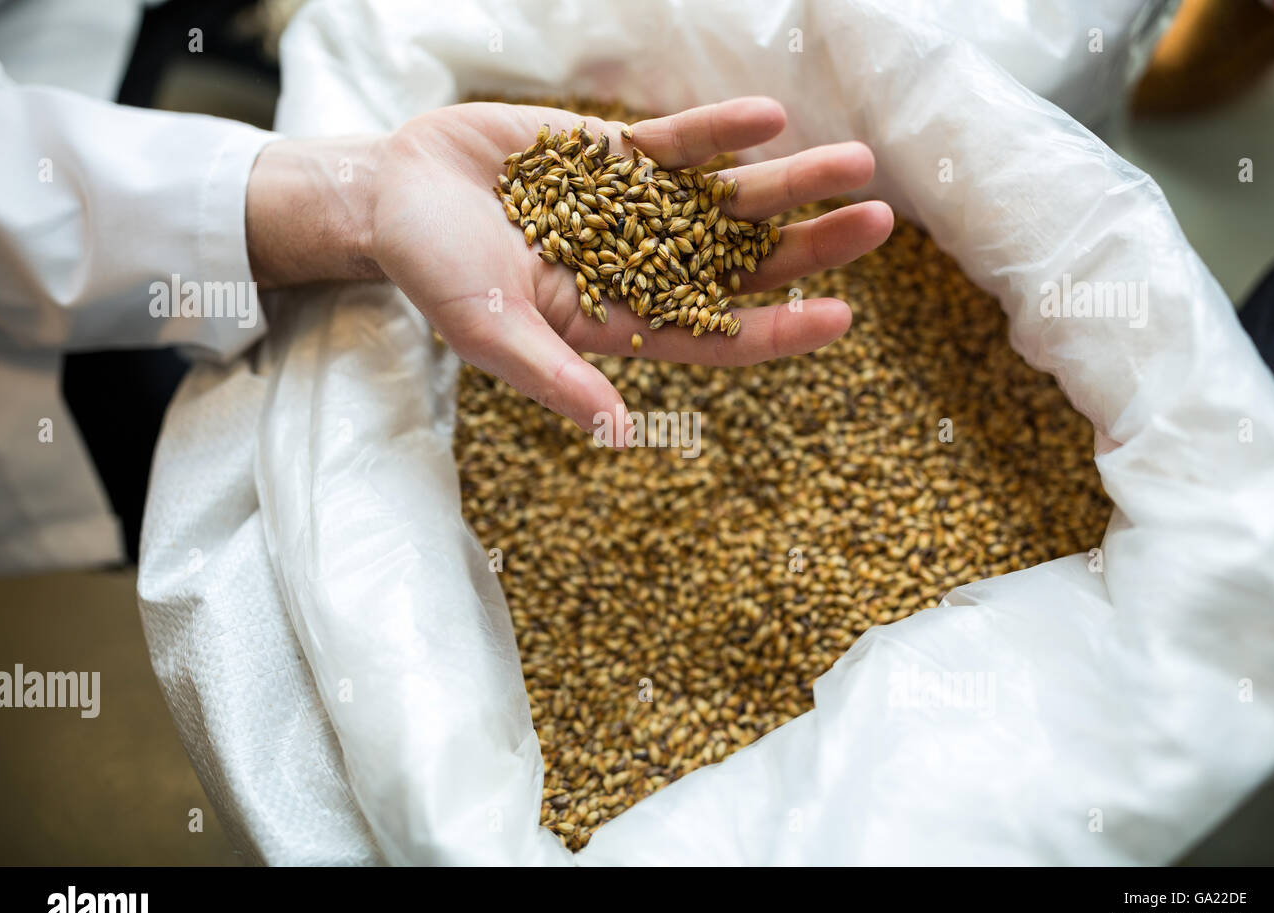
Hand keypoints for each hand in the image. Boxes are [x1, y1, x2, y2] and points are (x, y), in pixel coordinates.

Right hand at [246, 98, 892, 435]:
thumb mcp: (490, 330)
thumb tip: (618, 432)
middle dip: (809, 246)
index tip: (840, 317)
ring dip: (790, 181)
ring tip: (858, 162)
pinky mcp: (617, 154)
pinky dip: (721, 131)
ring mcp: (636, 208)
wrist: (395, 191)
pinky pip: (681, 142)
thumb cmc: (434, 273)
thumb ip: (555, 376)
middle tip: (877, 224)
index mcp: (620, 322)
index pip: (714, 334)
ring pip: (728, 198)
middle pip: (743, 262)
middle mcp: (642, 268)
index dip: (776, 328)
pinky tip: (771, 118)